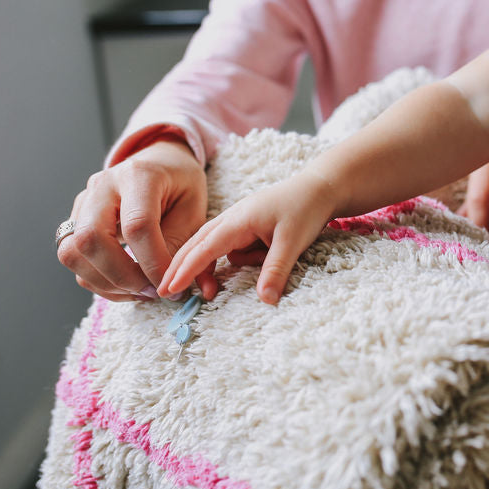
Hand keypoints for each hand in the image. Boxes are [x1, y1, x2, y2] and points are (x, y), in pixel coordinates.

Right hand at [57, 140, 208, 300]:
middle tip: (153, 292)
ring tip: (142, 291)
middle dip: (122, 276)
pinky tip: (127, 286)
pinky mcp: (74, 219)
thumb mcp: (194, 208)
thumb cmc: (179, 185)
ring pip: (72, 252)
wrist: (159, 162)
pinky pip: (74, 258)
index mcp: (140, 175)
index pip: (137, 225)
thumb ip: (180, 243)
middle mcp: (103, 185)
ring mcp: (83, 201)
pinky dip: (98, 281)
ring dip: (106, 283)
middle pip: (91, 238)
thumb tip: (169, 283)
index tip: (170, 285)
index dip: (152, 262)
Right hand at [157, 169, 336, 304]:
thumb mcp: (293, 241)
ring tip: (257, 263)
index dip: (186, 269)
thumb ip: (276, 270)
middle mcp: (233, 219)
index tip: (169, 288)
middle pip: (199, 246)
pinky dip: (246, 258)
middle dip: (184, 268)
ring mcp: (239, 222)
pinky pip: (237, 249)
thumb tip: (265, 301)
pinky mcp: (247, 227)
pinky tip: (267, 253)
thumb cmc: (306, 208)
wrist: (321, 188)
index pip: (205, 247)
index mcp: (239, 219)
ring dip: (232, 265)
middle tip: (167, 293)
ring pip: (220, 250)